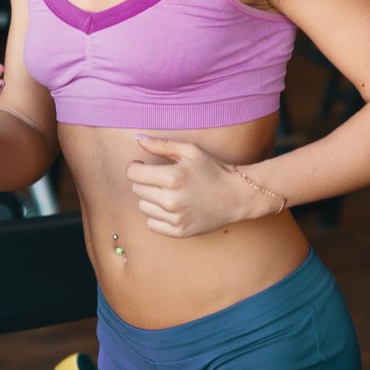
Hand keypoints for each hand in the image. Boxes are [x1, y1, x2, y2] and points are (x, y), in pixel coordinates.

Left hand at [125, 135, 272, 238]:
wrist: (236, 196)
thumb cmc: (212, 170)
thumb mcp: (190, 151)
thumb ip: (162, 145)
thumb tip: (137, 138)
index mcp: (173, 177)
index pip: (133, 174)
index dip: (135, 167)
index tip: (142, 165)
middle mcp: (172, 200)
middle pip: (136, 189)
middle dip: (145, 182)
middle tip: (162, 179)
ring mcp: (175, 218)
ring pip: (142, 207)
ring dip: (151, 199)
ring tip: (169, 193)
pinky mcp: (179, 232)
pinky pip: (152, 224)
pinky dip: (157, 216)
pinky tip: (172, 207)